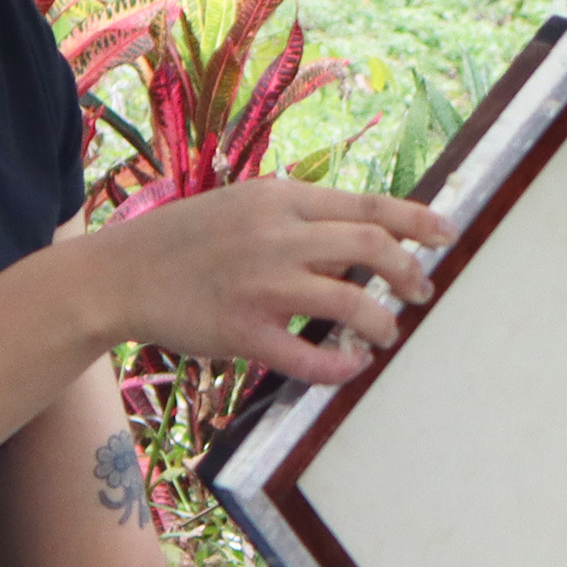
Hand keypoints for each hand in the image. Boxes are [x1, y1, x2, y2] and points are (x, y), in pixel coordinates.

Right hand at [83, 180, 452, 384]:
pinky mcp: (242, 331)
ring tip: (386, 333)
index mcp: (280, 199)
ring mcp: (260, 284)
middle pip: (372, 248)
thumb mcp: (244, 206)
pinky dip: (341, 367)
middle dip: (410, 272)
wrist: (118, 274)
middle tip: (422, 291)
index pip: (369, 206)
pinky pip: (309, 357)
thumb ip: (299, 218)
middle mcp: (275, 235)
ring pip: (350, 302)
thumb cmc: (187, 240)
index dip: (418, 221)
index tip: (448, 235)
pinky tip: (351, 365)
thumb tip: (361, 243)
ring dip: (382, 323)